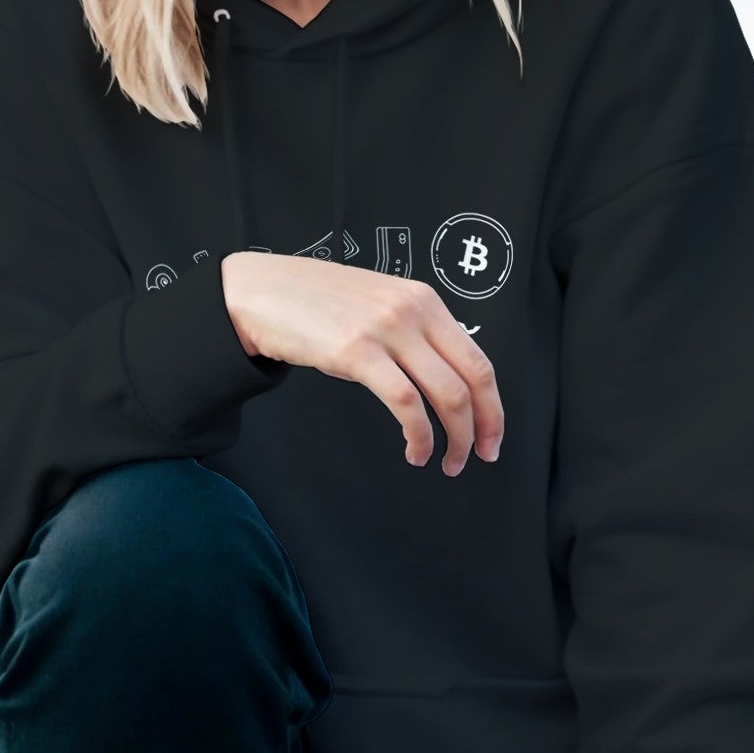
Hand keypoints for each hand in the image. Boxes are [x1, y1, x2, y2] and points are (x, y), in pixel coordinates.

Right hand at [218, 250, 502, 474]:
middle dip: (484, 426)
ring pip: (446, 394)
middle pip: (472, 378)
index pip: (478, 358)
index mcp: (424, 300)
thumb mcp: (378, 305)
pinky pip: (405, 403)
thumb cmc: (314, 303)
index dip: (493, 404)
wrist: (260, 292)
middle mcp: (413, 310)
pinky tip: (414, 449)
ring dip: (453, 438)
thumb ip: (412, 333)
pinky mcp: (356, 351)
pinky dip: (418, 435)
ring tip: (445, 461)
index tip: (492, 434)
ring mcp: (386, 329)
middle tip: (480, 455)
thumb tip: (440, 380)